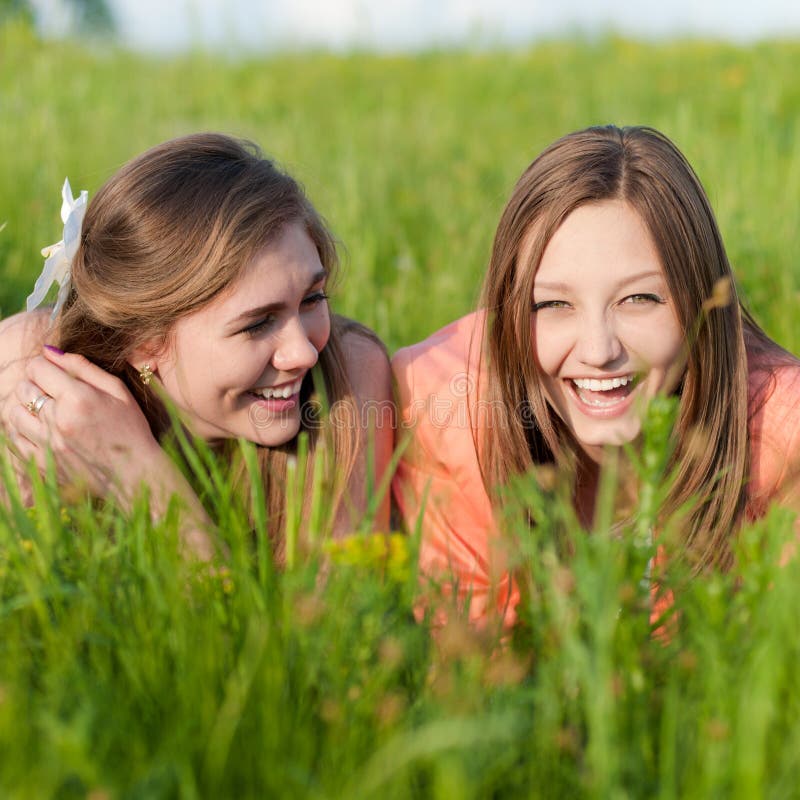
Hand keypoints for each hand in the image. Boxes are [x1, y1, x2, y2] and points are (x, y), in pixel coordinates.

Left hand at [6, 346, 161, 500]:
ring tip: (42, 407)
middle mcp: (58, 420)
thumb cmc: (131, 428)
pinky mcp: (42, 463)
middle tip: (51, 390)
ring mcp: (48, 443)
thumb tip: (49, 350)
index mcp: (79, 398)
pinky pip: (13, 438)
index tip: (53, 371)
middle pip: (23, 387)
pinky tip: (36, 427)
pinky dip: (19, 428)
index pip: (37, 367)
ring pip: (13, 412)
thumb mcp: (118, 391)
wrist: (135, 474)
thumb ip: (83, 367)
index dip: (43, 365)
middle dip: (34, 383)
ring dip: (23, 405)